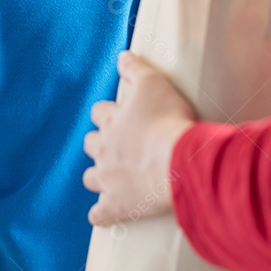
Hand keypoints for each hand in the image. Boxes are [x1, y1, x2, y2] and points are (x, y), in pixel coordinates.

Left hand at [82, 51, 197, 226]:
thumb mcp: (154, 83)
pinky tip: (102, 215)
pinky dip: (101, 214)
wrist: (180, 161)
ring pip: (91, 178)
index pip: (99, 113)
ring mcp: (110, 180)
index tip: (116, 114)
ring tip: (110, 176)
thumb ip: (135, 68)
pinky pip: (101, 214)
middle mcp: (105, 151)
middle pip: (90, 145)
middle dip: (99, 143)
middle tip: (115, 145)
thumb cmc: (168, 120)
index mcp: (111, 122)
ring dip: (98, 176)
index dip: (107, 113)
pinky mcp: (119, 205)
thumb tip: (122, 56)